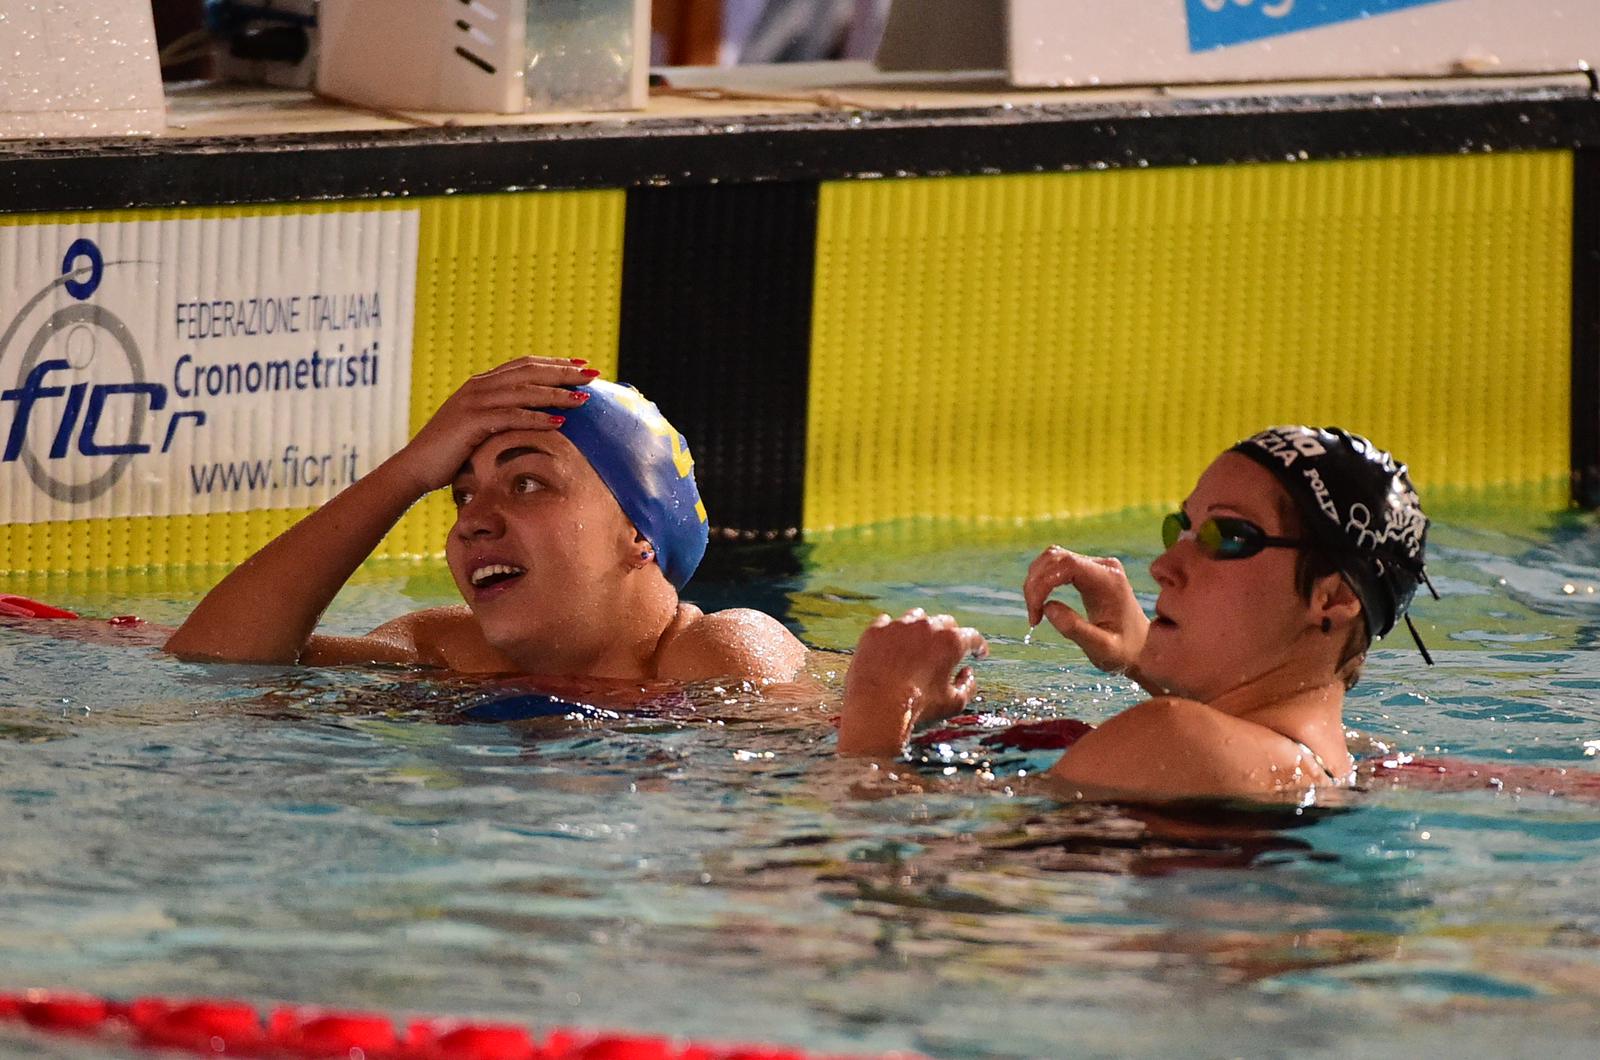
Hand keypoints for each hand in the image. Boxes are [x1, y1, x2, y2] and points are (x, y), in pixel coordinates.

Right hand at [387, 357, 595, 494]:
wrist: (416, 467)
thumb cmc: (452, 453)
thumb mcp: (481, 428)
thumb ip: (503, 417)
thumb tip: (534, 421)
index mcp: (482, 384)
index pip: (525, 366)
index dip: (554, 364)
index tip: (582, 365)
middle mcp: (479, 386)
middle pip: (529, 372)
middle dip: (563, 372)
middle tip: (593, 374)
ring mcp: (474, 402)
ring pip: (524, 392)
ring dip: (556, 394)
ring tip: (584, 399)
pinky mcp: (471, 422)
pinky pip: (511, 417)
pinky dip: (536, 418)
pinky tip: (559, 423)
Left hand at [838, 609, 987, 755]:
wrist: (876, 707)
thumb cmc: (919, 708)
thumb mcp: (953, 703)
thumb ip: (968, 686)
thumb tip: (967, 673)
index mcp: (951, 642)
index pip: (972, 637)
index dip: (978, 646)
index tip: (978, 653)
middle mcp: (927, 626)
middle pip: (945, 622)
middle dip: (950, 634)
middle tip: (948, 648)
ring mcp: (899, 625)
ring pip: (916, 617)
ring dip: (921, 627)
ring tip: (919, 640)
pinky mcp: (876, 631)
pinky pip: (887, 623)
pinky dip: (892, 632)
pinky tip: (892, 642)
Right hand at [1023, 547, 1149, 676]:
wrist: (1142, 648)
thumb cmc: (1125, 652)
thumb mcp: (1103, 649)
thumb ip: (1076, 630)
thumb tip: (1048, 607)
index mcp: (1109, 581)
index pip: (1067, 565)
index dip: (1043, 583)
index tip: (1036, 612)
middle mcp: (1103, 566)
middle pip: (1056, 557)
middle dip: (1035, 584)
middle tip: (1033, 615)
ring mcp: (1096, 566)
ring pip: (1052, 559)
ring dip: (1036, 582)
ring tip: (1036, 612)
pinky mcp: (1088, 571)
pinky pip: (1057, 566)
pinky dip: (1042, 582)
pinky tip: (1042, 604)